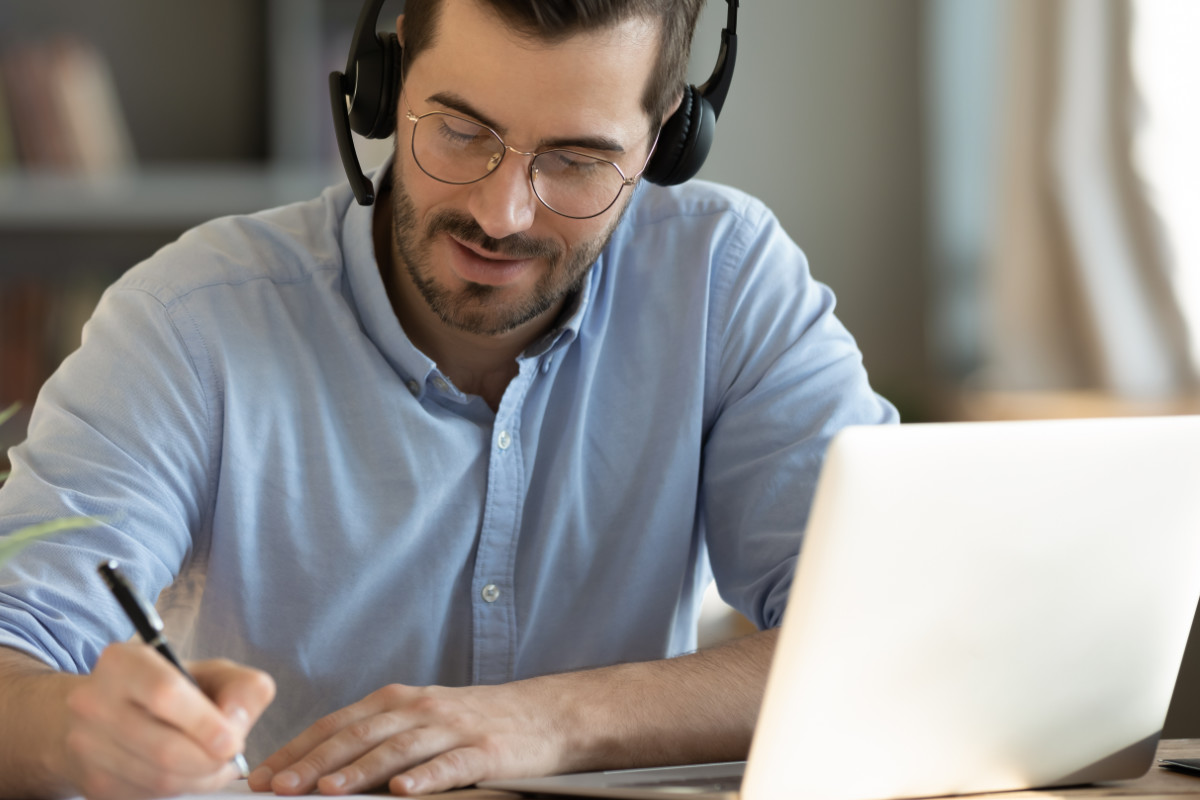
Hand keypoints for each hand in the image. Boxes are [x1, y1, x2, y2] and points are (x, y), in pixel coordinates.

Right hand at [62, 642, 274, 799]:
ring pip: (160, 780)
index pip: (165, 694)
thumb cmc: (170, 690)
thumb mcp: (211, 672)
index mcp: (123, 663)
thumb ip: (242, 688)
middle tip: (230, 752)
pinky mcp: (92, 783)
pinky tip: (191, 772)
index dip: (205, 723)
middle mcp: (93, 702)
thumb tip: (238, 723)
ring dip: (201, 777)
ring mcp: (86, 746)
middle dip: (211, 759)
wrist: (105, 715)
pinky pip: (149, 796)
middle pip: (164, 748)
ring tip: (215, 761)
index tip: (233, 739)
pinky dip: (183, 789)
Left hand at [248, 681, 569, 795]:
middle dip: (313, 762)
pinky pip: (450, 765)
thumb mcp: (423, 718)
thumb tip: (321, 767)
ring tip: (327, 791)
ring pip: (397, 749)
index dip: (298, 749)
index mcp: (399, 700)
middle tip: (277, 787)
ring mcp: (453, 728)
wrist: (545, 714)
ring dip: (359, 771)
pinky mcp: (485, 750)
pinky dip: (425, 777)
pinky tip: (403, 792)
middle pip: (359, 735)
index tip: (263, 776)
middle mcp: (420, 709)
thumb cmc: (476, 721)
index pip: (338, 724)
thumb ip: (379, 735)